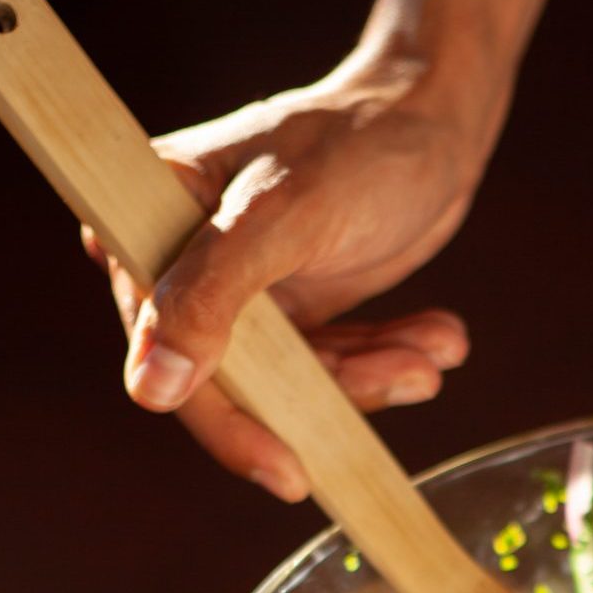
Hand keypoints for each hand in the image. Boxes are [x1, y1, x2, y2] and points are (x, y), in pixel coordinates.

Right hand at [86, 59, 485, 499]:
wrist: (435, 120)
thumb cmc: (356, 144)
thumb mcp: (284, 217)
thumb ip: (213, 297)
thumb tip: (152, 387)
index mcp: (152, 225)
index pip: (162, 350)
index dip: (223, 422)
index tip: (288, 472)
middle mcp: (188, 268)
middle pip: (235, 383)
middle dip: (332, 396)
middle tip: (407, 387)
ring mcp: (246, 295)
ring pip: (298, 384)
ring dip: (376, 379)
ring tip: (436, 350)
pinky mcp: (299, 310)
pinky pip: (336, 368)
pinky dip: (391, 361)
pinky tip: (440, 338)